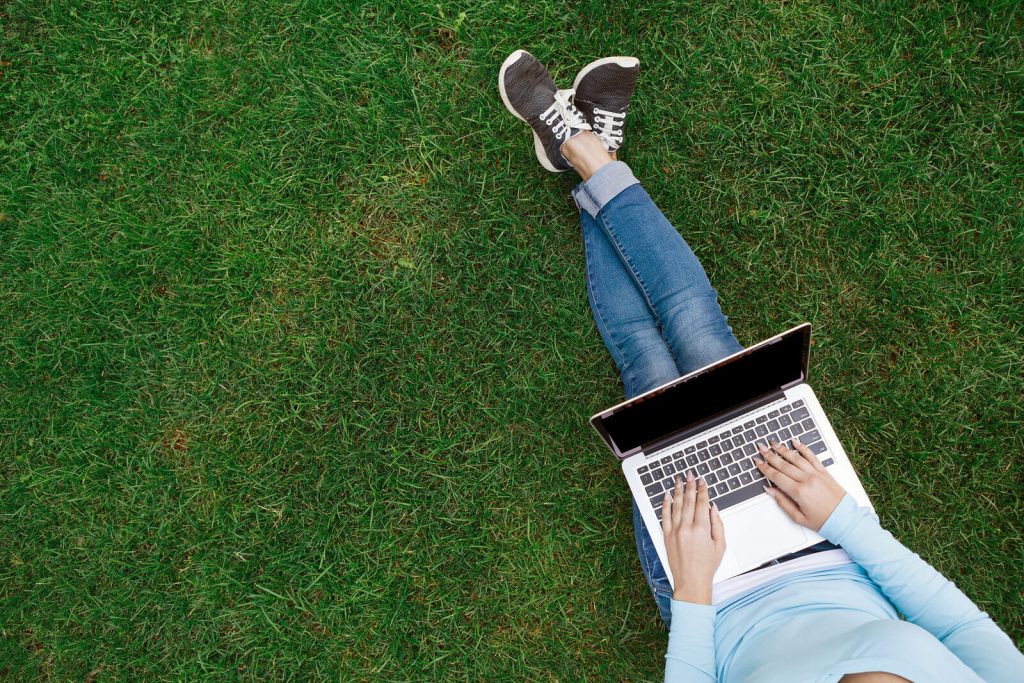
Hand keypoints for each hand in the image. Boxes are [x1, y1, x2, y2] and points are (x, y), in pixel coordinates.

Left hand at [662, 472, 725, 604]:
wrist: (691, 581)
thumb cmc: (707, 565)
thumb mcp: (720, 545)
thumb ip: (718, 524)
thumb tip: (713, 508)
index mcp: (702, 529)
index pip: (701, 503)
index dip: (702, 490)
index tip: (702, 482)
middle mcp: (687, 528)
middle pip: (688, 501)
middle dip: (690, 486)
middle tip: (690, 475)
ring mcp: (675, 531)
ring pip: (676, 505)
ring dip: (677, 491)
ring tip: (678, 480)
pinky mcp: (666, 536)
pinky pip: (664, 516)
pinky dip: (665, 504)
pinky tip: (667, 495)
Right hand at [754, 437, 846, 530]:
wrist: (845, 519)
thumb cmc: (824, 521)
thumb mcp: (799, 518)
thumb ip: (782, 502)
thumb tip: (771, 491)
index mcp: (799, 492)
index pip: (777, 477)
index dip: (765, 468)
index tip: (758, 462)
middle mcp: (807, 480)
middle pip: (784, 465)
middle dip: (770, 455)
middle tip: (761, 448)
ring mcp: (816, 474)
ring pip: (796, 458)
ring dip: (783, 449)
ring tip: (774, 443)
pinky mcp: (824, 472)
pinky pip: (812, 457)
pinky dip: (803, 448)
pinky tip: (796, 442)